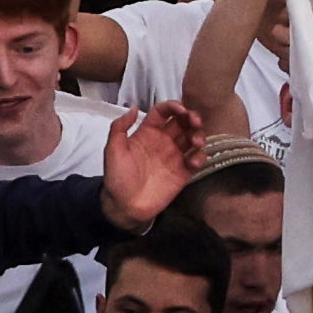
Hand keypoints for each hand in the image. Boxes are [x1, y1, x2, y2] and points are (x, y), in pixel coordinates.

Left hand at [101, 100, 198, 216]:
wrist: (125, 206)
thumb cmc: (117, 177)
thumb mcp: (112, 149)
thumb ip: (120, 127)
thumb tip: (134, 107)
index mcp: (148, 132)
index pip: (163, 112)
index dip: (173, 106)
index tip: (181, 110)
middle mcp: (164, 141)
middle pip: (183, 122)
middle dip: (192, 118)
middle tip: (195, 122)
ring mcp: (175, 156)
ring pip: (192, 138)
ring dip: (199, 135)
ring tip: (196, 142)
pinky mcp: (183, 172)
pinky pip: (196, 159)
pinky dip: (199, 157)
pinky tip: (193, 161)